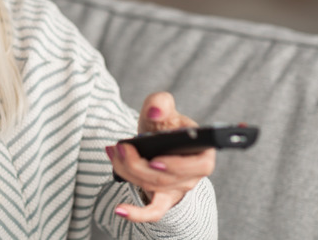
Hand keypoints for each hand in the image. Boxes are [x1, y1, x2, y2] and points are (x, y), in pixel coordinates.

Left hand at [105, 92, 215, 222]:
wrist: (155, 139)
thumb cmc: (163, 125)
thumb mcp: (162, 110)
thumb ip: (160, 103)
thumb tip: (156, 110)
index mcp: (202, 153)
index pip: (199, 165)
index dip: (176, 166)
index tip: (154, 160)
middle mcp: (193, 175)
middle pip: (165, 178)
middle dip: (137, 164)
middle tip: (121, 147)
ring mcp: (178, 188)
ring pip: (152, 187)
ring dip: (128, 171)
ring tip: (114, 152)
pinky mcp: (163, 198)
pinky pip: (153, 212)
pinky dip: (137, 214)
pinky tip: (120, 209)